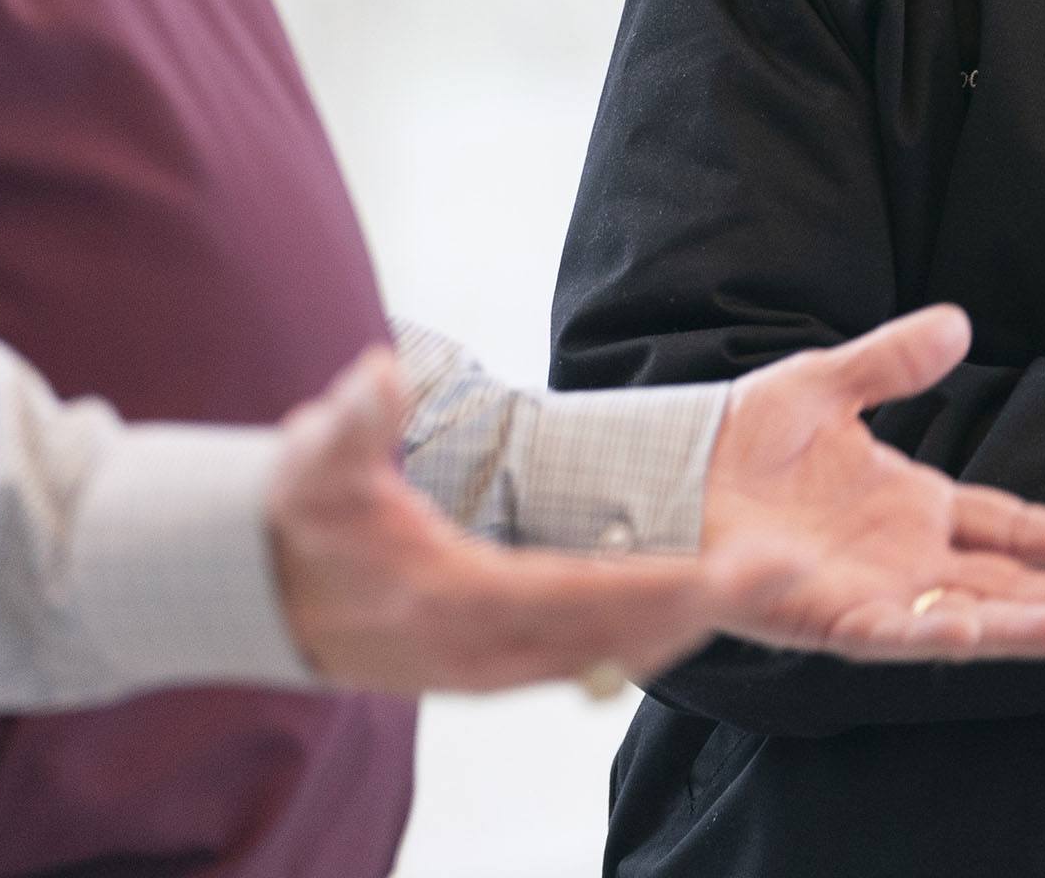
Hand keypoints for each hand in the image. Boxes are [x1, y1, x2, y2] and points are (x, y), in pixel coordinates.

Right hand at [269, 345, 774, 694]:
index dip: (661, 587)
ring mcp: (488, 670)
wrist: (256, 595)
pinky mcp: (491, 671)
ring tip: (762, 587)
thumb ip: (351, 421)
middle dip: (705, 608)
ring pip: (610, 655)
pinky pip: (588, 658)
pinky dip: (645, 635)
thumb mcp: (311, 461)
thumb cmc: (297, 522)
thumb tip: (379, 374)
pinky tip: (692, 606)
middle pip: (615, 636)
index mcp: (451, 596)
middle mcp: (480, 649)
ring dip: (685, 623)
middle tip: (787, 576)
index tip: (731, 571)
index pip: (578, 597)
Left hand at [699, 306, 1044, 660]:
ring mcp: (870, 593)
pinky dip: (935, 634)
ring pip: (965, 618)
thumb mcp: (824, 383)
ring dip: (1025, 626)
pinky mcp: (824, 617)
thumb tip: (958, 320)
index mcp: (913, 507)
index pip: (1012, 527)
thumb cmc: (736, 439)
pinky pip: (891, 632)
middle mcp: (904, 560)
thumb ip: (892, 361)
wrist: (660, 476)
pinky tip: (979, 635)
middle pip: (1011, 586)